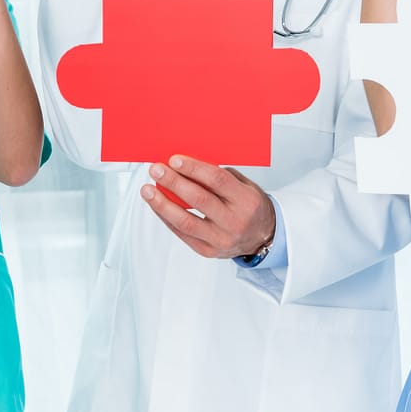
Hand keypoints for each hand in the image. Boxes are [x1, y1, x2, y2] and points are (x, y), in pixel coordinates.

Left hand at [140, 155, 275, 258]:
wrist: (262, 237)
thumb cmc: (249, 206)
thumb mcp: (243, 186)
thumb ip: (219, 176)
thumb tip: (186, 165)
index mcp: (246, 200)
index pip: (217, 180)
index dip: (193, 168)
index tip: (174, 160)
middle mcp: (234, 221)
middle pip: (198, 199)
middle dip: (173, 182)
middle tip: (157, 170)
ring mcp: (221, 239)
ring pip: (186, 221)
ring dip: (162, 204)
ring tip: (148, 190)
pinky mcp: (207, 251)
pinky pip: (182, 234)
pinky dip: (166, 218)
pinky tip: (157, 206)